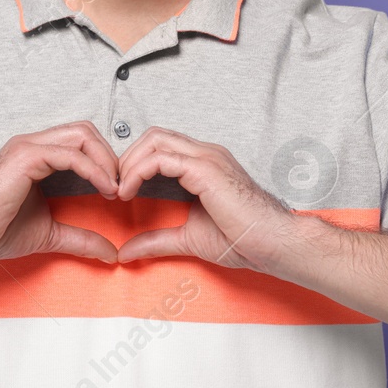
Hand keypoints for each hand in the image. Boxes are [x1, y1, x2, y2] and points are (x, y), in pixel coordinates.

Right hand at [0, 121, 121, 266]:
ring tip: (114, 187)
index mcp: (37, 156)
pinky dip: (92, 169)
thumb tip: (109, 252)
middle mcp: (34, 145)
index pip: (81, 142)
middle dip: (110, 155)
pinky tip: (103, 188)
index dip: (104, 160)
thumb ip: (79, 238)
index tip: (116, 189)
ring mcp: (28, 148)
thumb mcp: (48, 234)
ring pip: (81, 135)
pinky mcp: (24, 157)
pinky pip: (69, 154)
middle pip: (85, 131)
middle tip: (120, 186)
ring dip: (105, 159)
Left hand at [113, 126, 300, 272]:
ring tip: (119, 189)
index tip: (120, 189)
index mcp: (203, 164)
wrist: (272, 244)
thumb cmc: (243, 239)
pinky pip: (161, 158)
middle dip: (127, 157)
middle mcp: (204, 154)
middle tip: (114, 186)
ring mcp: (206, 157)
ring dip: (129, 162)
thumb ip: (157, 240)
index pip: (161, 146)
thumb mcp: (188, 239)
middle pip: (154, 136)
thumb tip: (127, 252)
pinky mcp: (205, 169)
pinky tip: (129, 191)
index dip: (135, 162)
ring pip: (155, 140)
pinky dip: (138, 171)